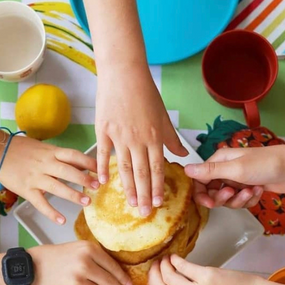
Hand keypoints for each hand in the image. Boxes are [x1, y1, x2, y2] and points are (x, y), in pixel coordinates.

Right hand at [0, 132, 98, 223]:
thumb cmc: (20, 149)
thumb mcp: (43, 148)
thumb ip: (60, 157)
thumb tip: (80, 165)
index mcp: (51, 152)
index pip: (74, 155)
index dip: (89, 162)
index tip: (101, 170)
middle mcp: (45, 164)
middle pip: (68, 171)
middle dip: (84, 179)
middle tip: (97, 187)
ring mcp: (35, 177)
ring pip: (57, 187)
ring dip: (73, 195)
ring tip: (86, 202)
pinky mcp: (26, 190)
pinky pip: (40, 203)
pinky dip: (51, 212)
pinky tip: (61, 220)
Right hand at [29, 242, 131, 284]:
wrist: (28, 270)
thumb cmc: (51, 258)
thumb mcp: (74, 248)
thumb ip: (93, 257)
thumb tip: (115, 273)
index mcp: (88, 249)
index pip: (113, 266)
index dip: (123, 277)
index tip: (128, 283)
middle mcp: (85, 265)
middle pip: (110, 282)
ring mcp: (78, 283)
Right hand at [95, 66, 187, 215]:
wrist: (123, 72)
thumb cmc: (145, 93)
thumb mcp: (163, 116)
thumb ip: (171, 139)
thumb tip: (183, 156)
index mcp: (153, 136)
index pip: (157, 168)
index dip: (158, 187)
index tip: (159, 203)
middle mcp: (137, 139)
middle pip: (141, 173)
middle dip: (144, 194)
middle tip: (145, 212)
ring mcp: (118, 136)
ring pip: (123, 167)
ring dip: (127, 188)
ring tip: (130, 203)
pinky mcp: (103, 130)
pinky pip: (102, 154)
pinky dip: (101, 168)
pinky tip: (102, 183)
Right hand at [185, 145, 284, 208]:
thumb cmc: (267, 164)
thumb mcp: (236, 169)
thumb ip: (210, 171)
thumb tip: (185, 169)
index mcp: (220, 160)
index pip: (199, 180)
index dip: (201, 193)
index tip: (209, 203)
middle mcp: (226, 170)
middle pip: (212, 191)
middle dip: (222, 198)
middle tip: (233, 195)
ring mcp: (238, 180)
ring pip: (227, 199)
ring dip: (238, 200)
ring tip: (251, 191)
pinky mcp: (249, 189)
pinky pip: (241, 201)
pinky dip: (249, 200)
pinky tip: (259, 191)